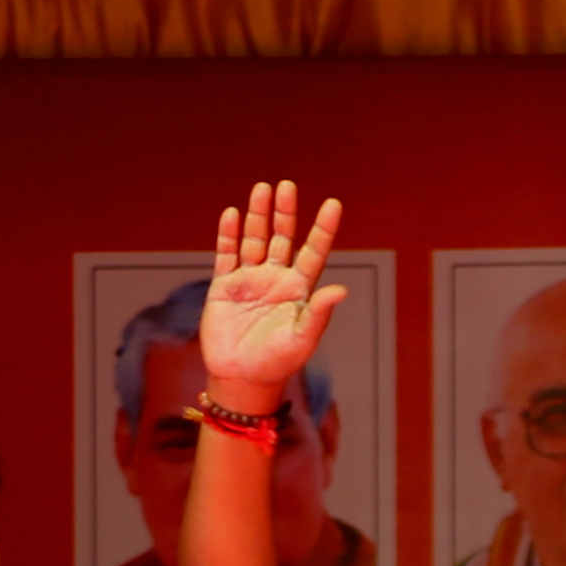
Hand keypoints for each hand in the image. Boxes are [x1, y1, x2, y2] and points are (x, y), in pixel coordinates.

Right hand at [199, 180, 348, 413]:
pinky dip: (229, 235)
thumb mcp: (302, 339)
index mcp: (298, 290)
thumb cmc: (277, 363)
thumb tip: (341, 290)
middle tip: (287, 186)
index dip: (323, 229)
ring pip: (254, 240)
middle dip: (285, 213)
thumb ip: (319, 313)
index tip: (333, 204)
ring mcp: (249, 281)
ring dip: (258, 216)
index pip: (313, 252)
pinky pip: (226, 255)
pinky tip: (233, 215)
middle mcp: (275, 280)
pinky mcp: (224, 287)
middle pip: (281, 238)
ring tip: (263, 189)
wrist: (241, 379)